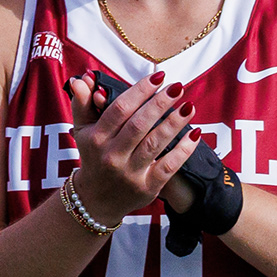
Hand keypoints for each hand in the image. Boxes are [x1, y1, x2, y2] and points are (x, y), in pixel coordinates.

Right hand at [66, 71, 193, 220]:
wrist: (95, 200)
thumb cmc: (93, 157)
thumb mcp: (82, 131)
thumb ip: (82, 103)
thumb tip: (81, 79)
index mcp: (97, 138)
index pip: (119, 109)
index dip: (140, 91)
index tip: (158, 76)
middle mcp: (112, 156)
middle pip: (139, 125)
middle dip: (160, 104)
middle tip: (177, 87)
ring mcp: (130, 173)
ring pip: (155, 144)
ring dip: (174, 123)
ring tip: (189, 106)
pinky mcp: (146, 188)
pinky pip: (168, 167)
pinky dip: (183, 151)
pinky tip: (195, 134)